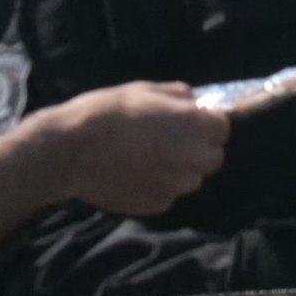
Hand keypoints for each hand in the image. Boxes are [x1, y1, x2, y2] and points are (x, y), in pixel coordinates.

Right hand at [24, 81, 230, 217]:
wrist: (72, 151)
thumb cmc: (108, 111)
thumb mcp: (145, 90)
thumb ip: (178, 96)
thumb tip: (194, 102)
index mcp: (195, 126)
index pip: (222, 127)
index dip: (206, 123)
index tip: (188, 121)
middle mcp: (194, 159)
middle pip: (212, 157)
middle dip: (198, 148)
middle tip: (169, 140)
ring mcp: (177, 186)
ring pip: (190, 178)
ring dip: (178, 169)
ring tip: (146, 158)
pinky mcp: (159, 205)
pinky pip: (168, 193)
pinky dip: (158, 185)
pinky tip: (133, 173)